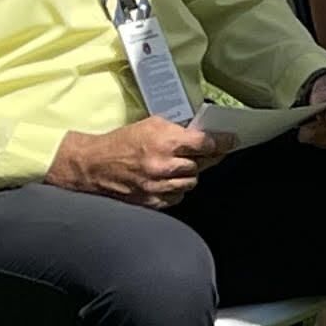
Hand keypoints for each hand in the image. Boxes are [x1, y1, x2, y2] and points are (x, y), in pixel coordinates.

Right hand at [50, 115, 223, 207]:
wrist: (93, 165)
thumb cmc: (122, 141)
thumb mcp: (152, 124)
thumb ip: (178, 130)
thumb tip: (203, 134)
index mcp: (165, 142)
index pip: (205, 144)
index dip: (222, 142)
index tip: (231, 141)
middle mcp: (164, 165)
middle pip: (201, 165)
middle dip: (203, 158)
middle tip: (199, 154)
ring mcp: (158, 186)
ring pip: (192, 182)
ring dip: (189, 174)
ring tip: (178, 167)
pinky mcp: (151, 201)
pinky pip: (178, 196)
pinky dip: (176, 189)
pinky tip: (167, 180)